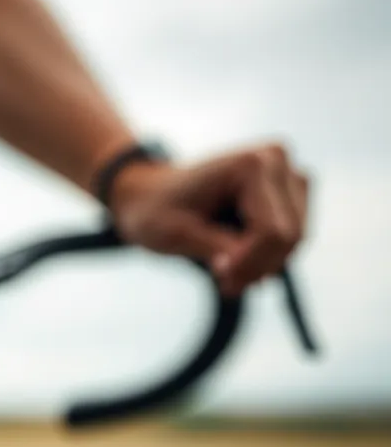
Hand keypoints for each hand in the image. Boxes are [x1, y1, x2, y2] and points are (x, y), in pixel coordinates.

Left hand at [108, 143, 308, 296]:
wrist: (150, 195)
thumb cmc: (156, 211)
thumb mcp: (177, 235)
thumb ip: (218, 249)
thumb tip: (262, 277)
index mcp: (252, 164)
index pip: (271, 231)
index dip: (249, 264)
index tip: (220, 279)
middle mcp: (277, 161)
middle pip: (290, 236)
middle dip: (257, 267)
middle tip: (226, 285)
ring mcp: (288, 174)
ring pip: (295, 240)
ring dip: (262, 265)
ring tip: (226, 275)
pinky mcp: (290, 192)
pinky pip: (291, 238)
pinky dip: (266, 257)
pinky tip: (235, 261)